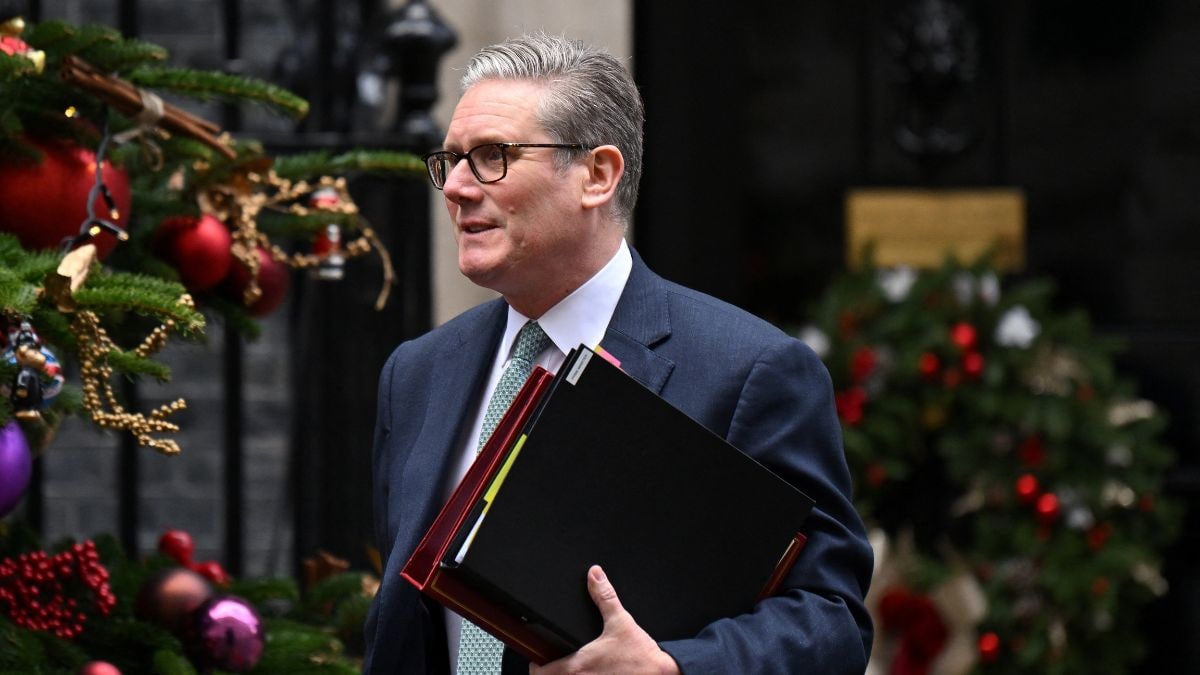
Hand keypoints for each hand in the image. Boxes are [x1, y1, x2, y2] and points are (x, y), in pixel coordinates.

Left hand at [530, 565, 679, 674]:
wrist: (662, 674)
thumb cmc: (641, 656)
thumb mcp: (620, 621)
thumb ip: (604, 596)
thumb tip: (594, 575)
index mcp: (577, 665)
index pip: (539, 673)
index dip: (536, 666)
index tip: (539, 660)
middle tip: (554, 667)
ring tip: (574, 673)